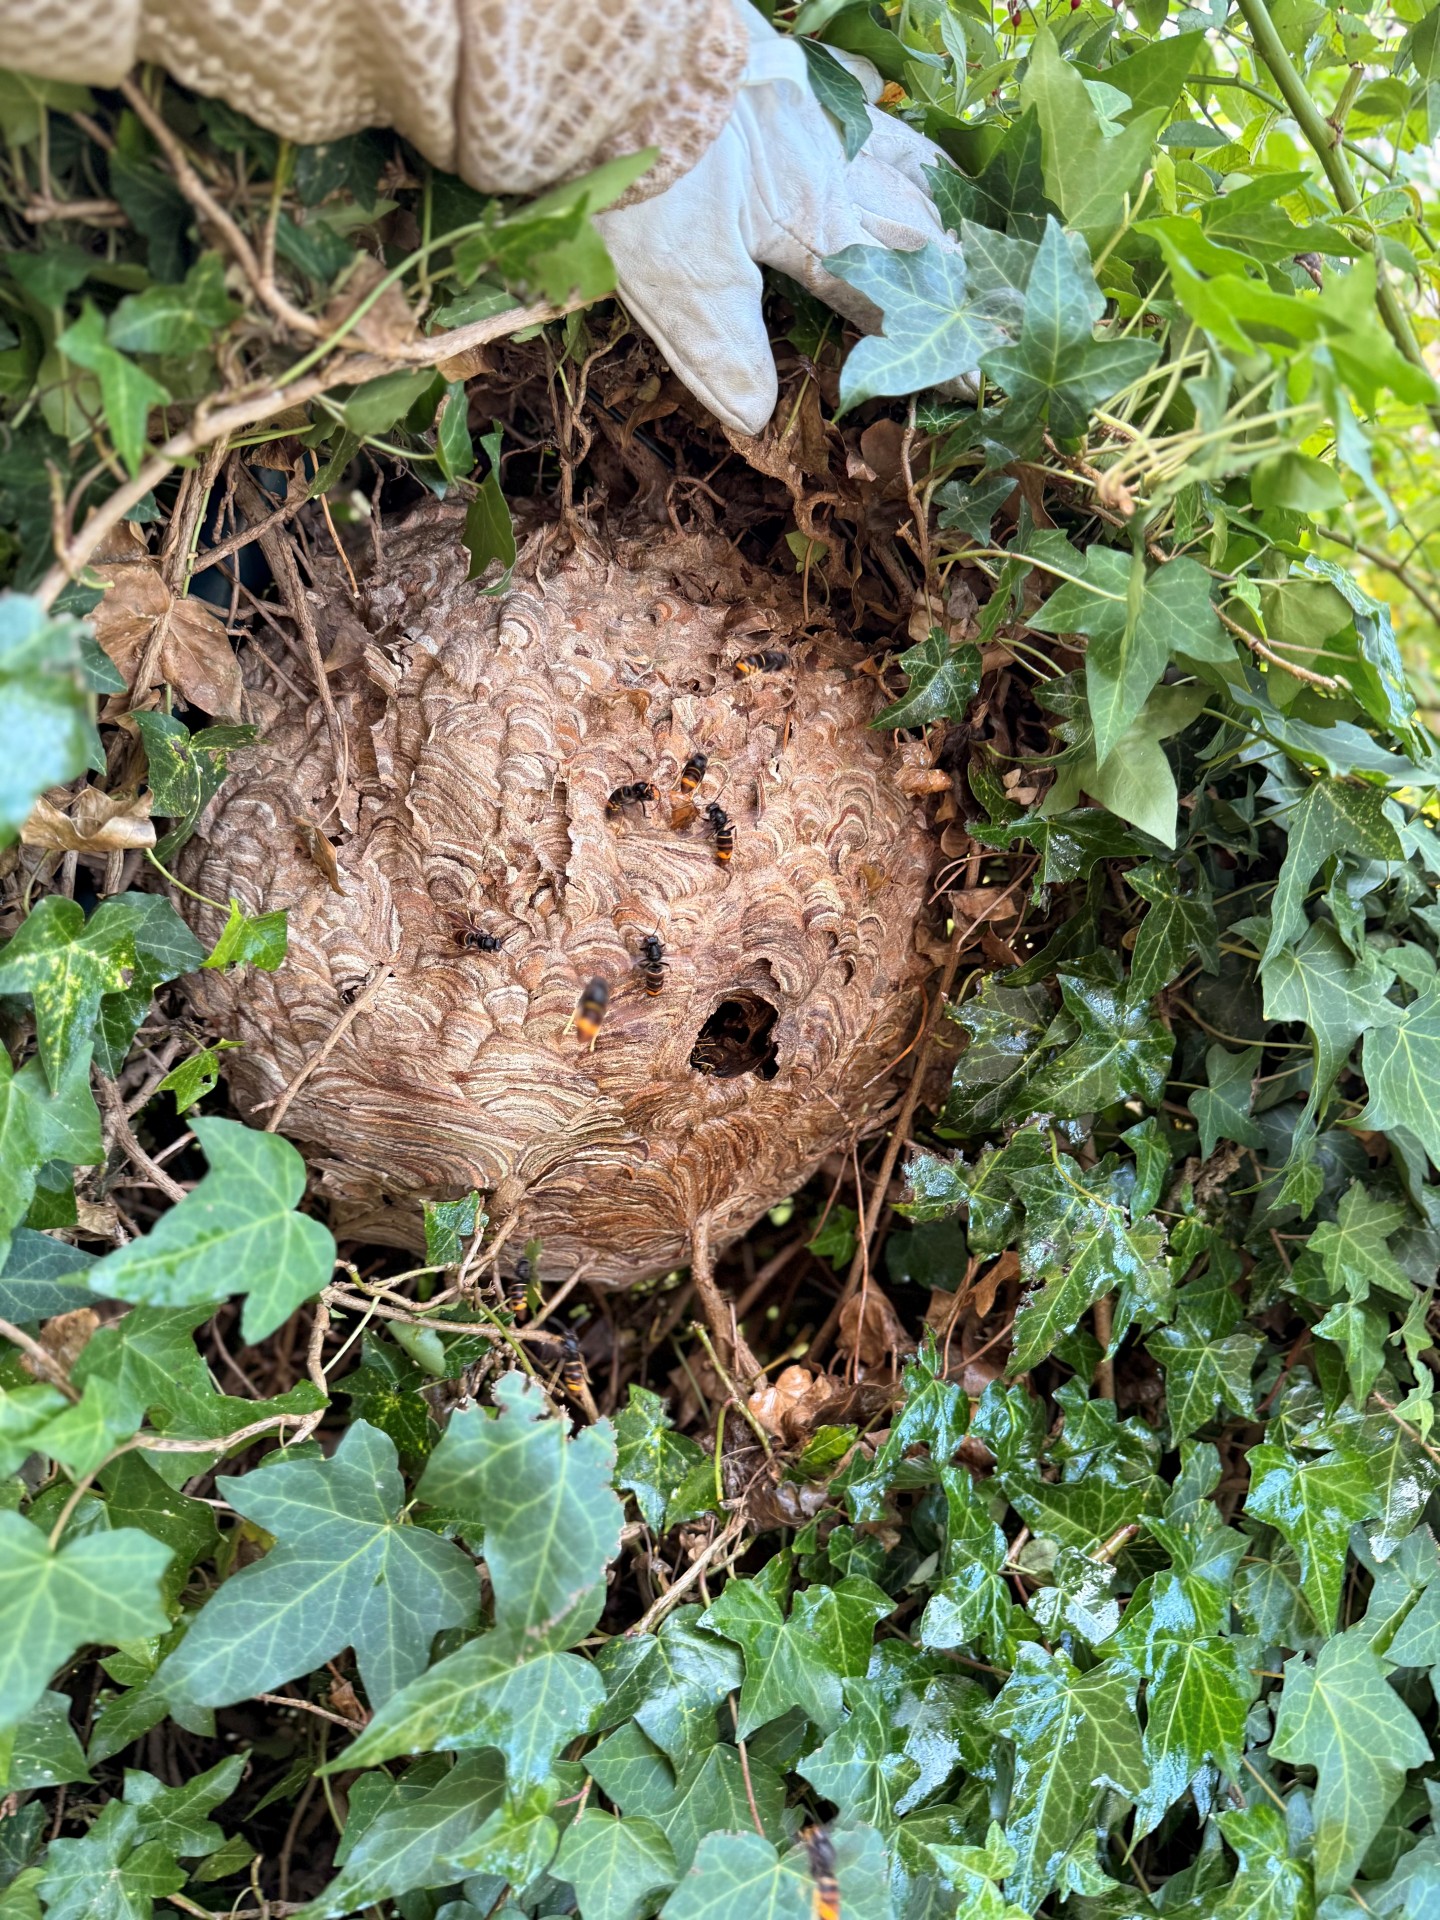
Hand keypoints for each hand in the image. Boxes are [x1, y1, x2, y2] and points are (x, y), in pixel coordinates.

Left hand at [596, 1, 965, 435]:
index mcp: (815, 226)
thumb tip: (757, 418)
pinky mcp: (778, 69)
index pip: (885, 300)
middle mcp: (829, 168)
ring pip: (891, 152)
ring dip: (929, 185)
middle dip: (951, 264)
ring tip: (961, 204)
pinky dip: (867, 97)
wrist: (625, 57)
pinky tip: (871, 89)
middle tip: (990, 291)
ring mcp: (808, 112)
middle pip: (908, 221)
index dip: (924, 346)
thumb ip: (724, 345)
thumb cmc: (648, 170)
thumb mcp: (676, 275)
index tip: (970, 379)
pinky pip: (844, 85)